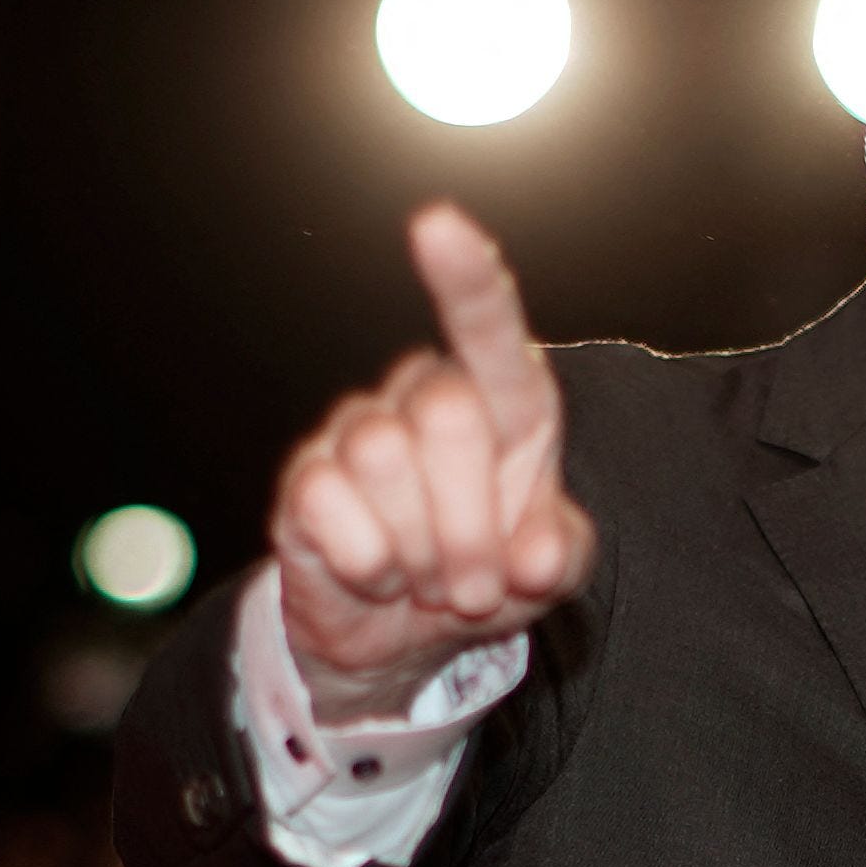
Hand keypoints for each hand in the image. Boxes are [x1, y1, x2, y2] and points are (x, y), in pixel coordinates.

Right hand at [271, 204, 597, 721]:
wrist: (404, 641)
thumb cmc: (488, 576)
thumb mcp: (547, 571)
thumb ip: (562, 554)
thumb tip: (535, 555)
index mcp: (499, 401)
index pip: (487, 328)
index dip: (466, 280)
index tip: (437, 225)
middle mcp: (422, 398)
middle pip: (449, 415)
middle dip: (473, 523)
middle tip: (476, 582)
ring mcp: (357, 434)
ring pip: (384, 460)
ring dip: (420, 551)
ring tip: (425, 578)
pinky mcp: (304, 482)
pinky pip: (331, 509)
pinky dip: (366, 564)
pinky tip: (374, 575)